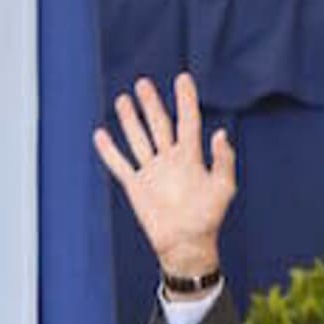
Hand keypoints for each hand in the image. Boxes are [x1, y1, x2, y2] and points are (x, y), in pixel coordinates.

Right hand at [92, 72, 235, 277]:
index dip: (186, 100)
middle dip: (151, 104)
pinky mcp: (136, 186)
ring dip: (130, 120)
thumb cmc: (208, 218)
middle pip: (158, 125)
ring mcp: (152, 172)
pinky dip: (109, 151)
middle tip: (144, 83)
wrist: (186, 245)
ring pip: (138, 139)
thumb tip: (221, 133)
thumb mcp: (223, 188)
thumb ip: (223, 161)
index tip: (183, 78)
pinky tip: (101, 135)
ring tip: (124, 99)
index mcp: (190, 157)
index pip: (188, 121)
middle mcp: (169, 160)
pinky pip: (120, 164)